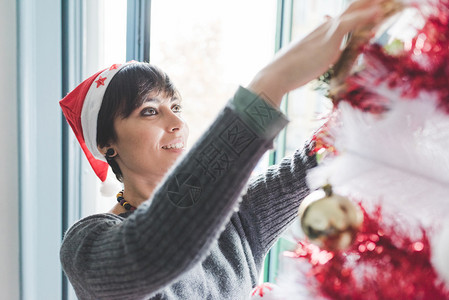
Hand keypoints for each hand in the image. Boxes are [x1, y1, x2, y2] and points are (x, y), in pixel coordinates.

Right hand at [247, 0, 385, 107]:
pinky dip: (366, 15)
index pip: (343, 17)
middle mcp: (325, 27)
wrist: (278, 74)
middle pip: (351, 8)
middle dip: (367, 2)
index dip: (359, 11)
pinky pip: (351, 22)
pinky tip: (380, 11)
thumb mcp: (308, 62)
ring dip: (371, 3)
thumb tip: (326, 56)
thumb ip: (320, 56)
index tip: (373, 7)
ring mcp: (327, 30)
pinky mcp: (329, 37)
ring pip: (354, 10)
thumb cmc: (290, 72)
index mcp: (321, 32)